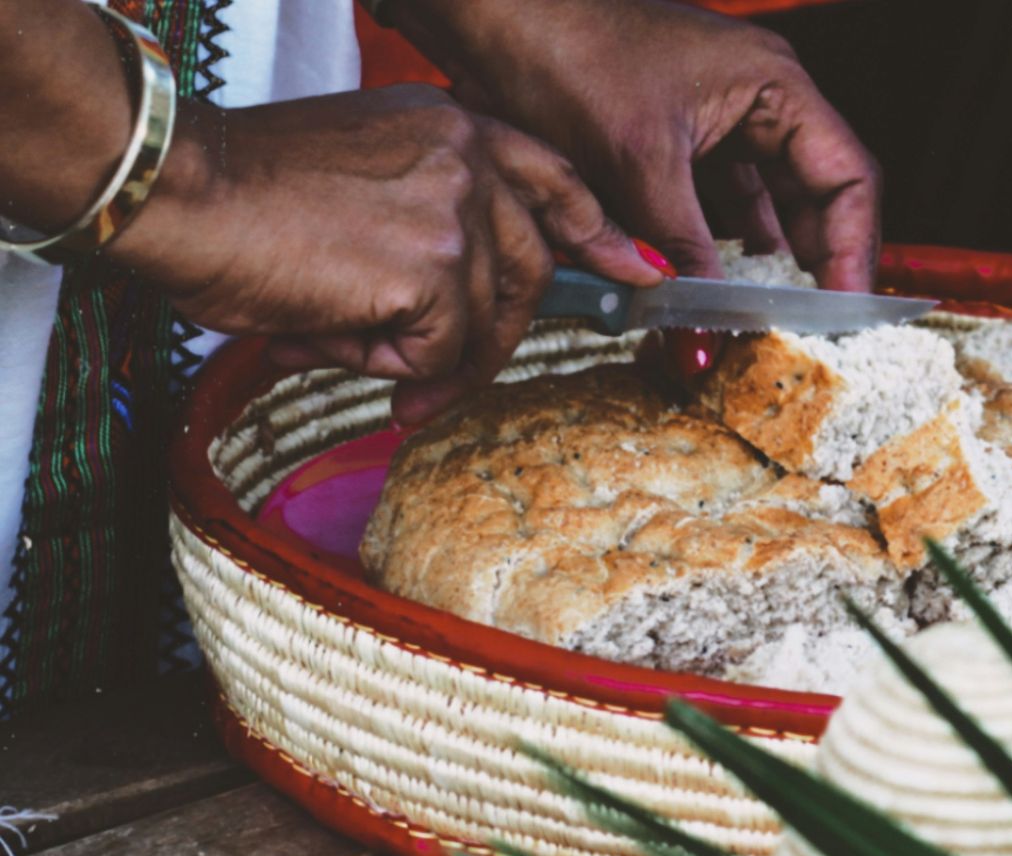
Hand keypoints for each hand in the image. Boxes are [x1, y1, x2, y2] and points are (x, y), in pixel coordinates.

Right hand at [111, 86, 661, 422]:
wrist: (180, 193)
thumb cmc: (242, 195)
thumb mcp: (359, 181)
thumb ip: (424, 226)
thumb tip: (453, 321)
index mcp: (452, 127)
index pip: (554, 178)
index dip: (599, 233)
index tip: (639, 271)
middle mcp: (468, 160)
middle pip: (531, 271)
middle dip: (487, 336)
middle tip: (428, 379)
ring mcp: (458, 213)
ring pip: (479, 322)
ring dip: (412, 352)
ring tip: (333, 332)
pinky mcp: (434, 270)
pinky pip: (438, 353)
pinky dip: (383, 363)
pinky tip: (328, 332)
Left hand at [394, 0, 879, 288]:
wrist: (493, 21)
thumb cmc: (565, 54)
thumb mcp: (637, 167)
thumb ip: (683, 254)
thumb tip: (704, 335)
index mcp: (774, 85)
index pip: (848, 177)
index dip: (856, 250)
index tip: (847, 311)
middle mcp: (762, 96)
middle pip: (822, 194)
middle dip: (820, 263)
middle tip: (812, 327)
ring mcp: (726, 114)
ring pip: (776, 201)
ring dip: (775, 260)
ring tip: (772, 315)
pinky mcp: (687, 134)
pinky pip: (729, 199)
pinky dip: (730, 244)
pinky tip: (725, 284)